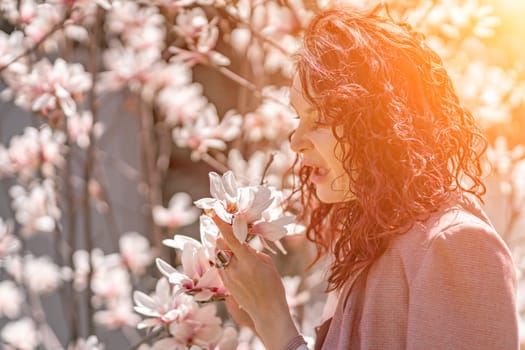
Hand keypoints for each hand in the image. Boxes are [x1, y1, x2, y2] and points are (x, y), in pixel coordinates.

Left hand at [213, 215, 299, 349]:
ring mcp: (227, 277)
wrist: (267, 312)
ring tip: (235, 250)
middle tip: (232, 233)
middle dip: (224, 236)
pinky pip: (220, 266)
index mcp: (247, 261)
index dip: (221, 223)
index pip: (230, 237)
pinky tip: (235, 263)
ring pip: (218, 254)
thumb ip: (252, 251)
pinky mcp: (225, 284)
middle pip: (220, 244)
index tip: (213, 212)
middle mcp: (234, 268)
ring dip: (223, 248)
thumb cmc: (273, 287)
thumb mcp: (267, 264)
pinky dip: (225, 260)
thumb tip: (242, 244)